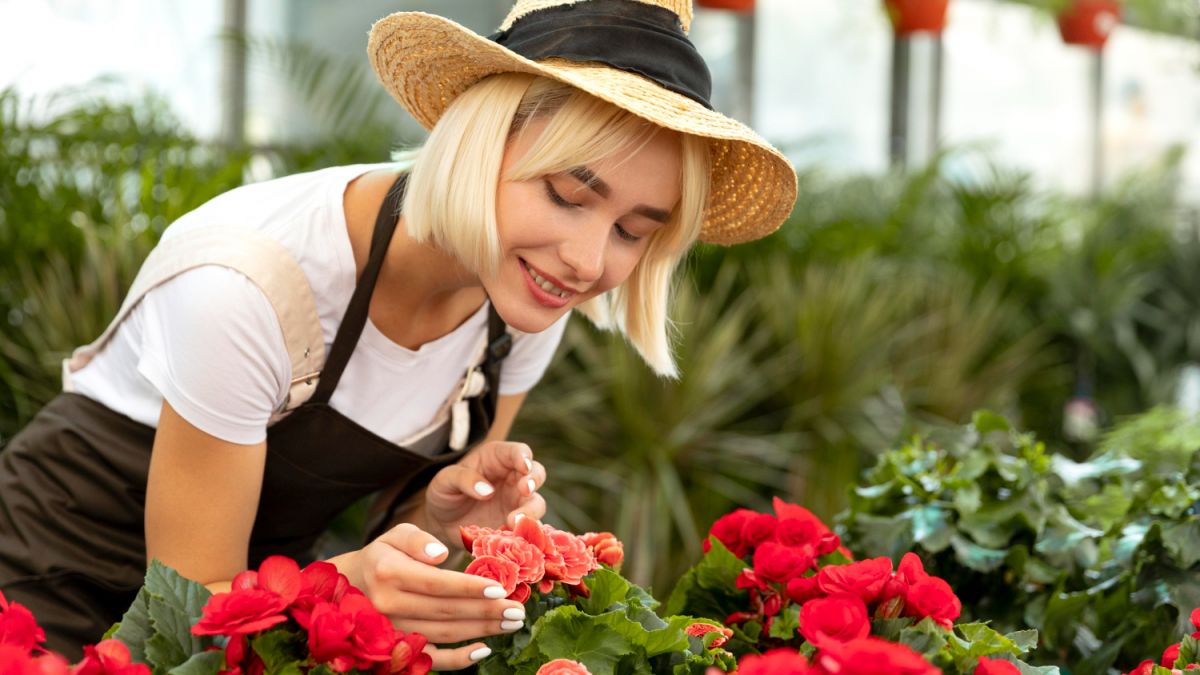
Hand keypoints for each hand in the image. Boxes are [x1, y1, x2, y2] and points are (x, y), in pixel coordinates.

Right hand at [358, 523, 526, 670]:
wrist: (355, 586)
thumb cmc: (386, 555)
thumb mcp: (397, 535)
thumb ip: (417, 539)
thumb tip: (441, 554)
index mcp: (389, 572)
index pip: (436, 583)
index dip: (469, 588)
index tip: (500, 589)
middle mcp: (389, 605)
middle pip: (446, 611)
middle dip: (486, 611)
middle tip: (518, 610)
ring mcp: (393, 630)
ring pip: (444, 634)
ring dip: (481, 631)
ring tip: (511, 623)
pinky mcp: (398, 648)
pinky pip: (430, 659)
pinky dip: (457, 659)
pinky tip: (483, 650)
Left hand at [422, 441, 546, 546]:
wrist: (442, 524)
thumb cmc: (445, 493)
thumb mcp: (445, 480)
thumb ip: (463, 479)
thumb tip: (487, 490)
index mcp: (497, 459)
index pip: (517, 451)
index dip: (524, 457)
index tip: (523, 467)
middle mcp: (513, 478)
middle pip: (536, 474)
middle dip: (534, 480)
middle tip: (525, 490)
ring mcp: (517, 502)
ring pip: (536, 503)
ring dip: (531, 511)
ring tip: (513, 522)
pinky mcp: (516, 525)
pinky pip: (527, 528)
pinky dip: (524, 532)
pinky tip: (513, 538)